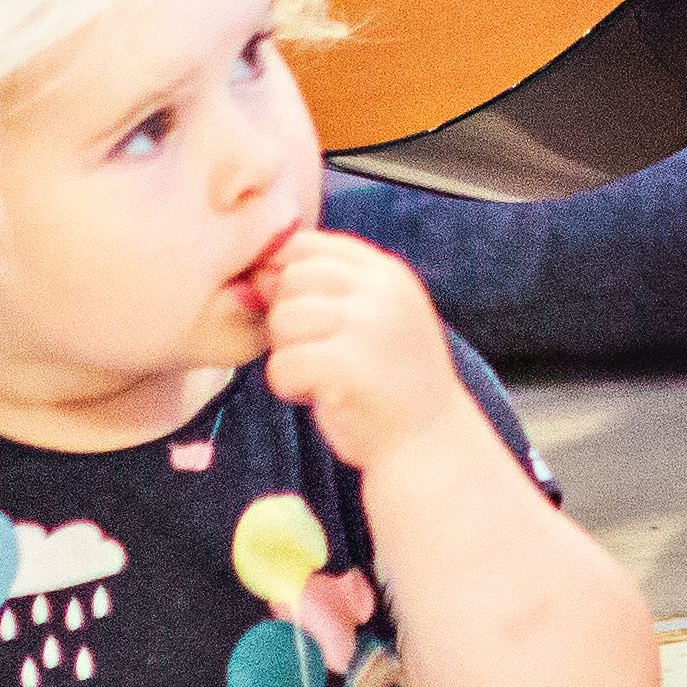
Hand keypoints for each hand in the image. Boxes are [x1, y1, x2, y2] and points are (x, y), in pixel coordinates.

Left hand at [255, 229, 472, 475]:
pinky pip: (283, 362)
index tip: (300, 319)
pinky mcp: (350, 364)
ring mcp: (370, 323)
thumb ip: (325, 291)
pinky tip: (313, 395)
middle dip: (287, 318)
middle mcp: (382, 288)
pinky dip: (286, 385)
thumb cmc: (388, 382)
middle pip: (292, 279)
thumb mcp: (370, 319)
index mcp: (387, 272)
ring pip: (283, 319)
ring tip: (316, 375)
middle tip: (313, 353)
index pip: (307, 244)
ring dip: (287, 353)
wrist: (428, 441)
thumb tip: (258, 276)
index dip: (285, 277)